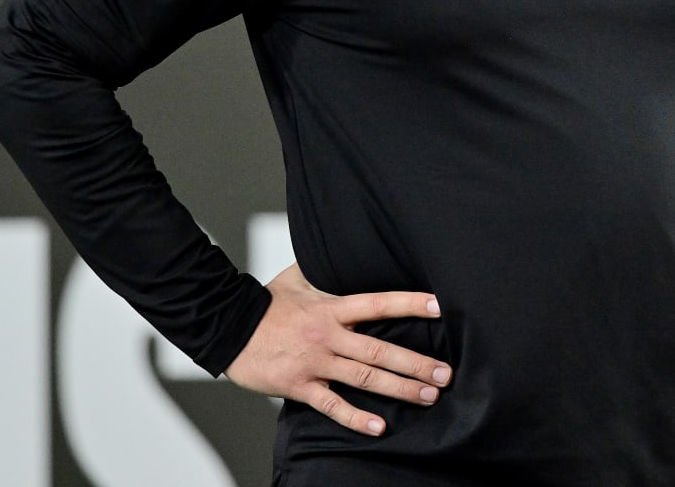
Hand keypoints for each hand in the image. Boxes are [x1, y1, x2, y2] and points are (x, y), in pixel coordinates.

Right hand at [224, 263, 451, 436]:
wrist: (228, 327)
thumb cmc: (264, 303)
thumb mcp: (296, 277)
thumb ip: (324, 268)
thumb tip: (343, 248)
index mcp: (330, 307)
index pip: (378, 303)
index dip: (410, 303)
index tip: (440, 307)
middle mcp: (328, 335)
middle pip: (380, 349)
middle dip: (416, 362)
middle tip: (445, 373)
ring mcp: (315, 362)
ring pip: (364, 377)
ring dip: (399, 388)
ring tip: (428, 396)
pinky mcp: (299, 386)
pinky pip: (332, 405)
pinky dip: (356, 417)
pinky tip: (379, 427)